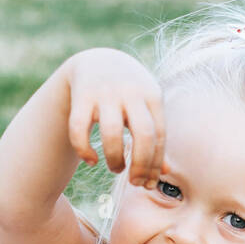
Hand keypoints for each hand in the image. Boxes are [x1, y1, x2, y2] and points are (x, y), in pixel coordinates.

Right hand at [64, 48, 166, 187]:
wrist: (98, 60)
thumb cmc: (129, 94)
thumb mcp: (147, 107)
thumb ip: (155, 136)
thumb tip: (164, 172)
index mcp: (152, 95)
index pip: (159, 136)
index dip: (154, 164)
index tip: (147, 183)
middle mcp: (131, 92)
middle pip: (143, 135)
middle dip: (141, 165)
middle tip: (134, 183)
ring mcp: (105, 93)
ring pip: (112, 133)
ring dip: (115, 158)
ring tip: (115, 168)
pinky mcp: (81, 96)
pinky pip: (79, 129)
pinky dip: (84, 149)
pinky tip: (91, 160)